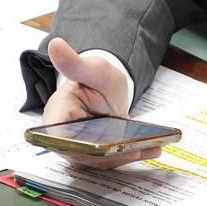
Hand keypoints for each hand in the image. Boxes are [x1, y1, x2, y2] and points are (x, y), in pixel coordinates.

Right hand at [40, 37, 157, 169]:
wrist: (109, 89)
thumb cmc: (96, 78)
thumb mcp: (91, 68)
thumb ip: (75, 63)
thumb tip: (55, 45)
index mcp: (57, 115)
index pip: (58, 137)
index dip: (75, 145)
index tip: (98, 145)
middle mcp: (65, 136)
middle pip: (81, 153)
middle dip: (106, 155)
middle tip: (133, 149)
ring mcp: (81, 148)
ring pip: (98, 160)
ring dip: (123, 157)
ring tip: (148, 148)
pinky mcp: (97, 154)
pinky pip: (110, 160)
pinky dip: (129, 156)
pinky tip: (151, 149)